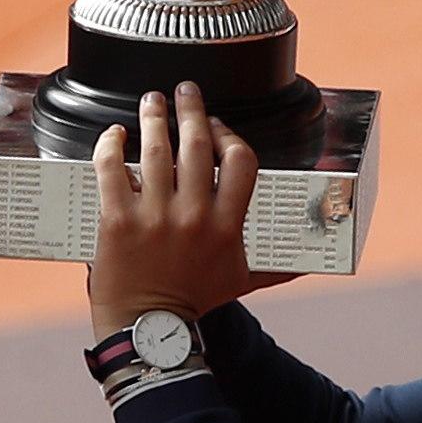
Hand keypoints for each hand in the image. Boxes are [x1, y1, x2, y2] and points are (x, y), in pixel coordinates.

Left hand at [86, 80, 304, 342]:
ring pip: (155, 150)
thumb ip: (278, 268)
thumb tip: (310, 265)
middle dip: (192, 110)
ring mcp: (154, 216)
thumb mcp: (243, 280)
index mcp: (226, 225)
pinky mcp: (117, 220)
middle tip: (185, 91)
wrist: (148, 332)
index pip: (240, 161)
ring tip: (153, 101)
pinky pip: (112, 169)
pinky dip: (111, 145)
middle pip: (197, 146)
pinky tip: (115, 133)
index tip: (218, 126)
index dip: (229, 136)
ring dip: (154, 117)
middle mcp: (193, 215)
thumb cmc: (196, 304)